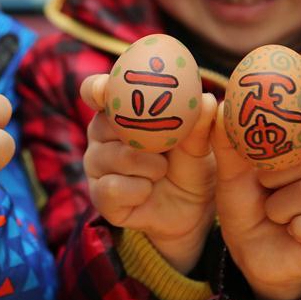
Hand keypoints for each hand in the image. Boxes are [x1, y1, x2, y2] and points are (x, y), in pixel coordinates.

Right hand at [81, 74, 217, 273]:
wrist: (193, 210)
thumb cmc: (192, 165)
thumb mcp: (199, 144)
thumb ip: (199, 123)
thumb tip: (204, 99)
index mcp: (119, 112)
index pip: (96, 91)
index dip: (97, 88)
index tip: (107, 89)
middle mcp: (101, 135)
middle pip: (105, 124)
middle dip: (141, 135)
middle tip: (165, 146)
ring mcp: (97, 166)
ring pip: (115, 157)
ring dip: (149, 166)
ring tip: (161, 171)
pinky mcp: (99, 196)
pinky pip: (113, 187)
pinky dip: (139, 190)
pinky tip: (148, 191)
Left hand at [213, 99, 300, 299]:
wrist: (249, 250)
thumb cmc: (245, 202)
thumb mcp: (230, 172)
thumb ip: (229, 141)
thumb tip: (223, 109)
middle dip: (277, 173)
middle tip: (264, 185)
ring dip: (280, 206)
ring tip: (273, 212)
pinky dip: (299, 228)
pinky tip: (293, 231)